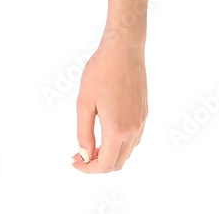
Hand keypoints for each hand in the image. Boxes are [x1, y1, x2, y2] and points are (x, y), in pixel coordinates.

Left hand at [71, 41, 147, 172]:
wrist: (123, 50)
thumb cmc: (100, 71)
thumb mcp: (84, 102)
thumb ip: (84, 132)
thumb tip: (85, 155)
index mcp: (117, 129)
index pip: (105, 164)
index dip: (88, 168)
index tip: (74, 161)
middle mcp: (133, 130)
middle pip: (118, 163)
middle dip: (98, 164)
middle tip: (79, 154)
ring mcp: (141, 122)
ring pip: (127, 153)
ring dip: (110, 155)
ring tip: (90, 145)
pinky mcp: (144, 114)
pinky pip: (134, 140)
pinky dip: (120, 145)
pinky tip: (106, 134)